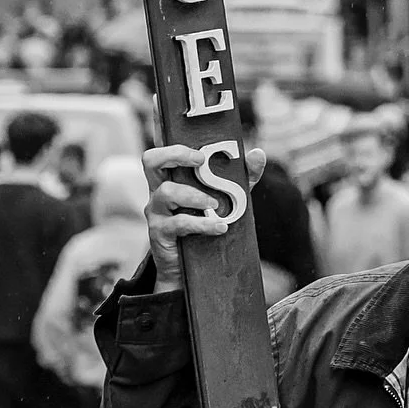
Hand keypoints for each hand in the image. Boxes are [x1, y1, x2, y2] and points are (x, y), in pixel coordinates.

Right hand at [143, 142, 265, 289]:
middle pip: (151, 161)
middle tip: (200, 161)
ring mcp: (156, 212)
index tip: (194, 143)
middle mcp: (158, 190)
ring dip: (194, 195)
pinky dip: (202, 224)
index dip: (169, 138)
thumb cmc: (205, 224)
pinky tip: (219, 227)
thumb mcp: (226, 198)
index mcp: (171, 177)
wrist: (187, 269)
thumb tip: (258, 154)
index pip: (163, 151)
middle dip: (176, 155)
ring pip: (166, 191)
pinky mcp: (159, 233)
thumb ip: (242, 176)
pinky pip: (178, 223)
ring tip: (214, 205)